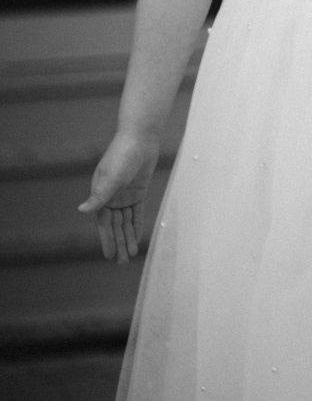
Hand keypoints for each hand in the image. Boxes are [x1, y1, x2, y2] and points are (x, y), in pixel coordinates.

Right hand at [79, 132, 158, 262]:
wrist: (139, 138)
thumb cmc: (122, 155)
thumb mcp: (112, 177)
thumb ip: (99, 196)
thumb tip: (81, 211)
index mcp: (100, 196)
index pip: (104, 224)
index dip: (107, 240)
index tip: (108, 256)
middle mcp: (110, 198)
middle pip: (115, 226)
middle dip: (118, 243)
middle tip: (121, 263)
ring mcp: (123, 195)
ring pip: (125, 222)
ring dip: (127, 237)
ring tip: (130, 255)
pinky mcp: (137, 191)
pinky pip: (136, 212)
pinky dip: (136, 225)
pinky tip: (137, 237)